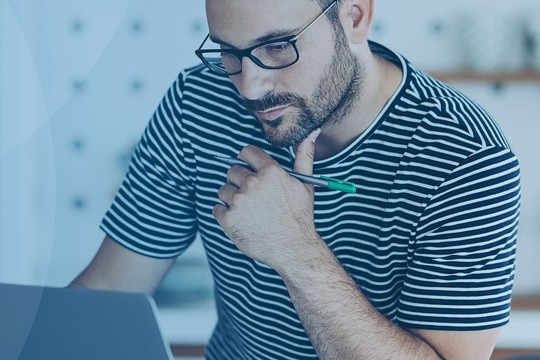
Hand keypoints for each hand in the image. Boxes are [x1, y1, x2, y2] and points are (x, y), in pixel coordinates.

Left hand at [213, 129, 321, 269]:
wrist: (293, 249)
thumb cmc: (300, 217)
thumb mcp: (305, 184)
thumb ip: (304, 157)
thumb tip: (311, 134)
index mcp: (270, 172)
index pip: (246, 152)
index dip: (247, 159)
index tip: (249, 168)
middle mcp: (252, 184)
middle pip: (232, 170)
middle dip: (239, 180)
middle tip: (252, 195)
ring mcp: (238, 202)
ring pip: (223, 190)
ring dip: (232, 197)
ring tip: (248, 209)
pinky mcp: (228, 219)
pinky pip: (217, 208)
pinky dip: (225, 214)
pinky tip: (240, 219)